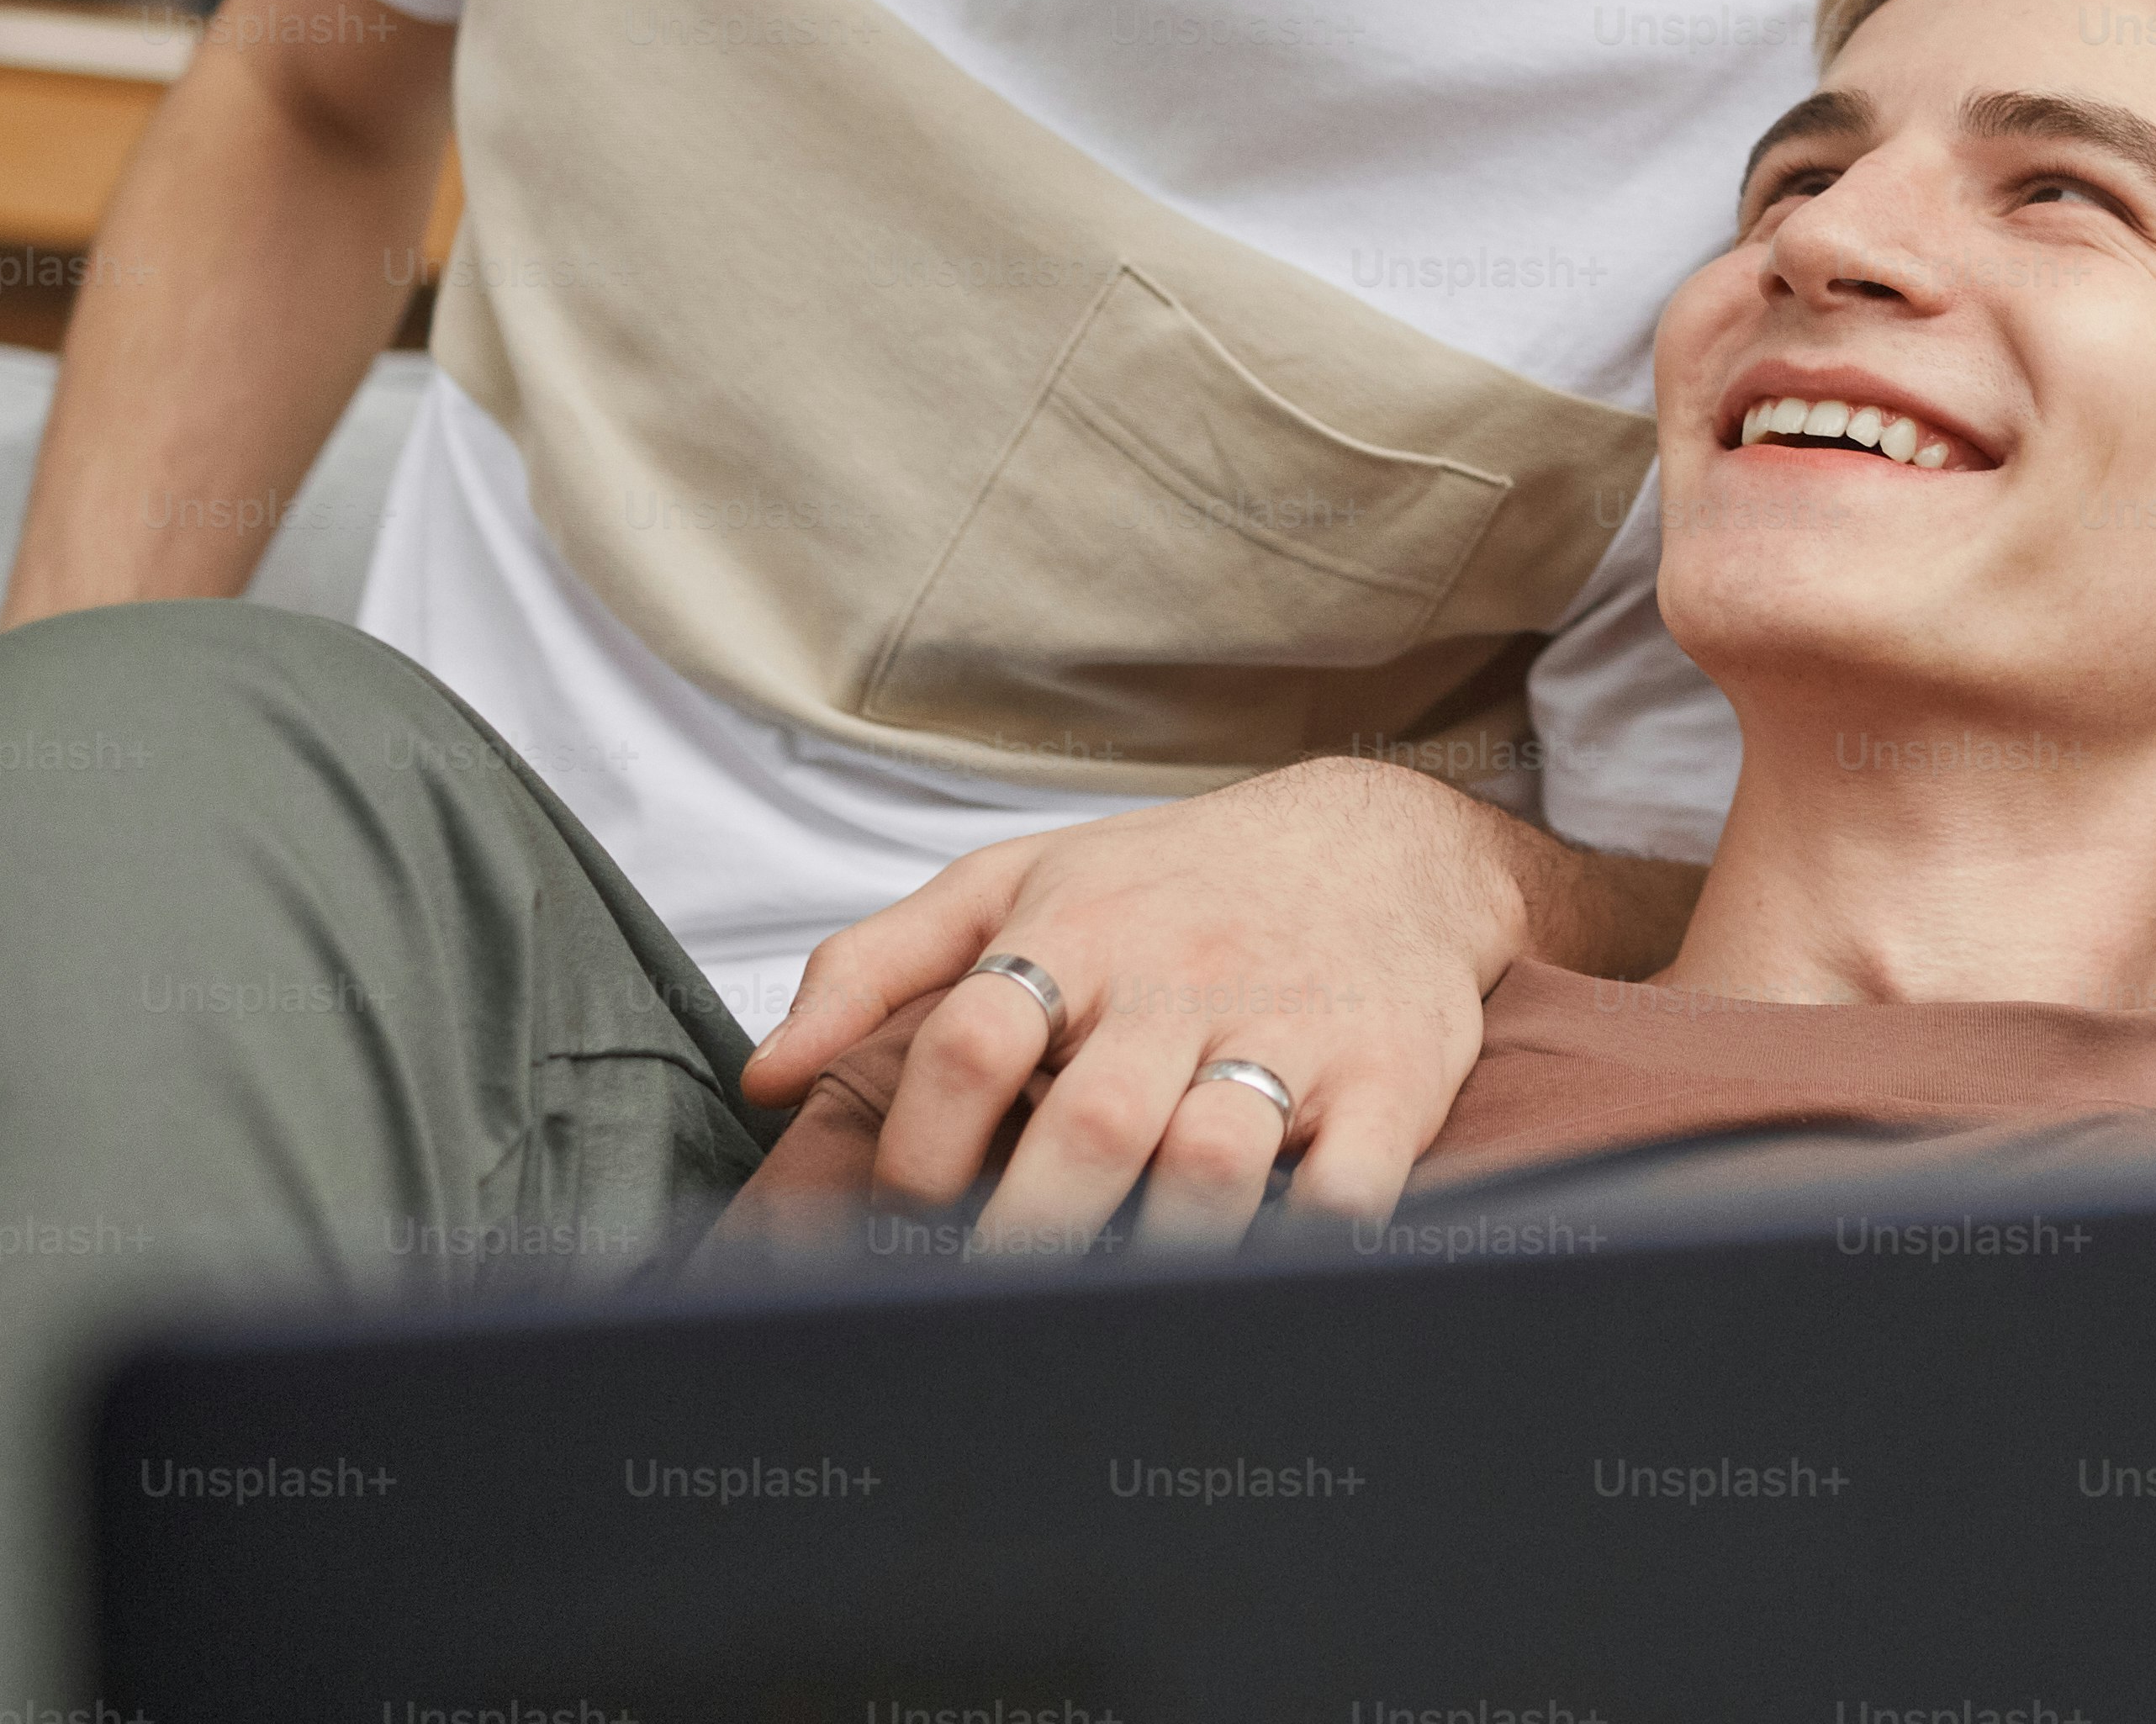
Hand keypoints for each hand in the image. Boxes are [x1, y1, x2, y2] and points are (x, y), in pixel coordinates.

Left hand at [740, 754, 1538, 1258]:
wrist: (1390, 846)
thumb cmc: (1179, 881)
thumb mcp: (1020, 880)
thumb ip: (879, 965)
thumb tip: (765, 1078)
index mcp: (1079, 932)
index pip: (972, 1039)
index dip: (918, 1150)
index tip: (901, 1221)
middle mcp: (1180, 980)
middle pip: (1087, 1124)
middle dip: (1024, 1236)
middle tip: (986, 1310)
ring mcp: (1291, 1031)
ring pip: (1213, 1163)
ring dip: (1152, 1254)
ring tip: (1111, 1309)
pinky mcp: (1390, 1082)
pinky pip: (1347, 1188)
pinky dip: (1297, 1249)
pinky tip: (1250, 1279)